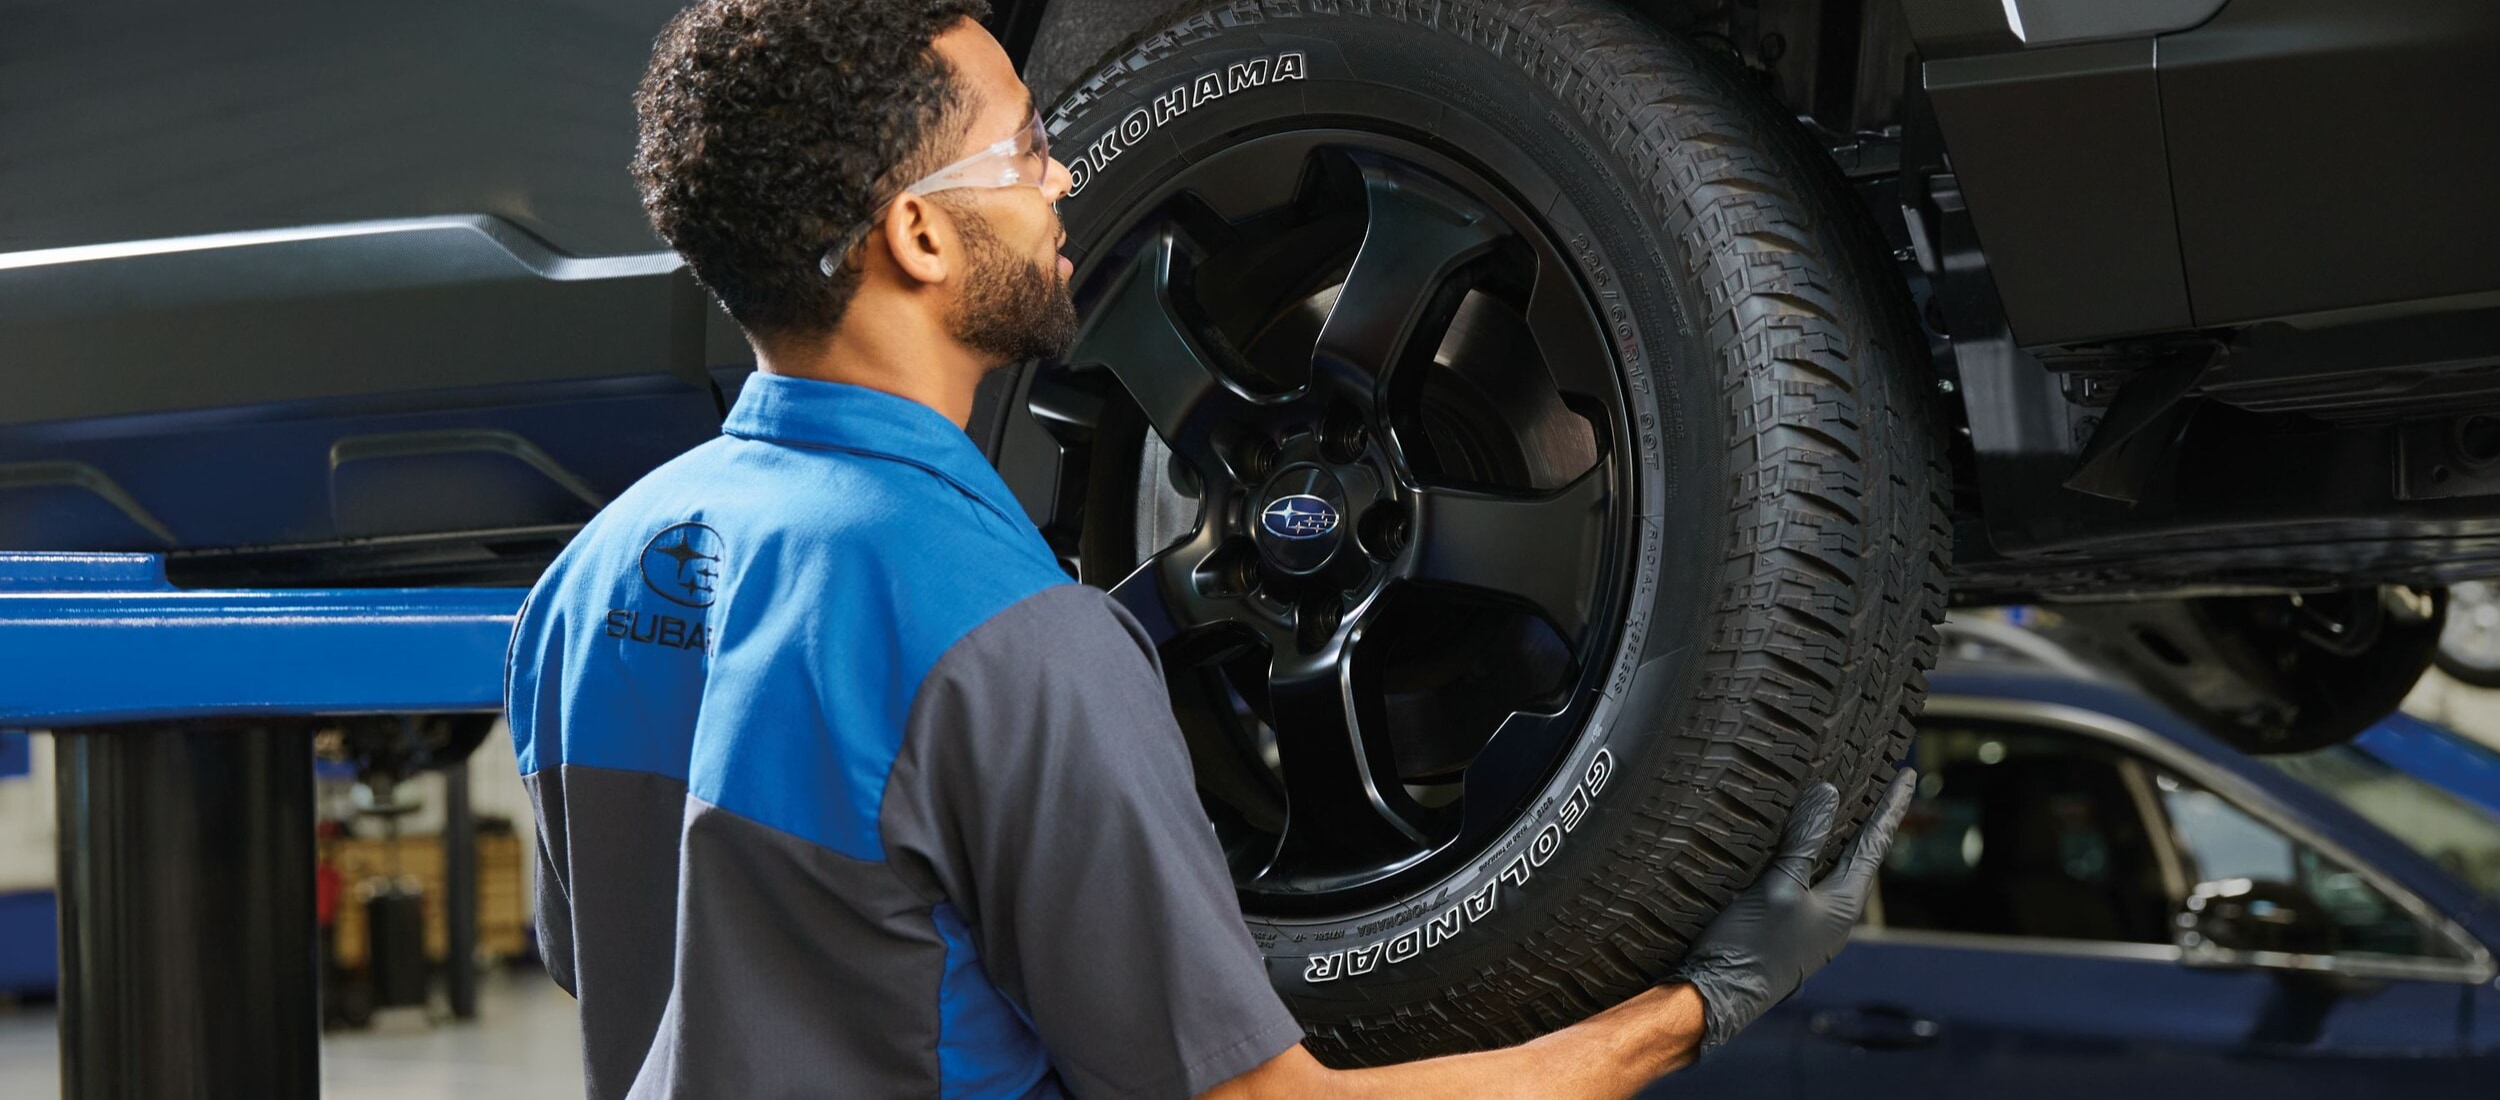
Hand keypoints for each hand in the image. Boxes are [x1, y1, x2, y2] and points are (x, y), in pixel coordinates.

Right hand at [1671, 768, 1916, 1053]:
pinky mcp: (1786, 929)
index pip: (1875, 843)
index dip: (1891, 806)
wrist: (1716, 999)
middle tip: (1880, 782)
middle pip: (1859, 855)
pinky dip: (1811, 853)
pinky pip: (1809, 880)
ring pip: (1832, 868)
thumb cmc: (1751, 946)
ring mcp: (1811, 925)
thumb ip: (1804, 842)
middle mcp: (1835, 915)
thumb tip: (1829, 793)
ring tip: (1843, 806)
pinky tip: (1796, 844)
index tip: (1909, 773)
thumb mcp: (1779, 887)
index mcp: (1844, 904)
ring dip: (1838, 836)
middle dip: (1868, 818)